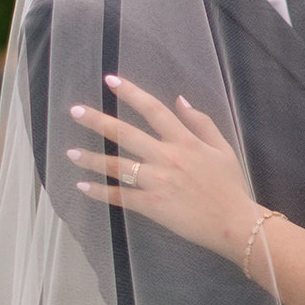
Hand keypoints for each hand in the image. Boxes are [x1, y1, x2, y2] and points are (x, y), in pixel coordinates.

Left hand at [67, 75, 257, 260]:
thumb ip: (201, 122)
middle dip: (98, 121)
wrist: (234, 224)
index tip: (111, 81)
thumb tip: (180, 100)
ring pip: (117, 166)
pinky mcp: (152, 206)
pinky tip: (83, 187)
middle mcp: (167, 157)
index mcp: (185, 141)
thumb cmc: (230, 186)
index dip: (131, 93)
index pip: (153, 110)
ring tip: (70, 153)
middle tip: (74, 111)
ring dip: (91, 159)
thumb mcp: (222, 148)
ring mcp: (158, 182)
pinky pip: (120, 196)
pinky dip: (100, 192)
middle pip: (126, 134)